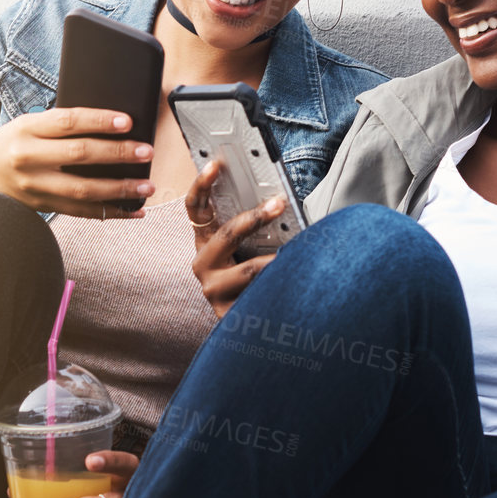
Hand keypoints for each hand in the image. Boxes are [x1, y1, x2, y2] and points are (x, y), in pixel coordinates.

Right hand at [0, 108, 154, 218]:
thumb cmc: (8, 145)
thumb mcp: (26, 125)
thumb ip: (59, 126)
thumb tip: (110, 126)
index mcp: (26, 128)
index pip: (68, 122)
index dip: (99, 121)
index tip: (127, 122)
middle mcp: (28, 158)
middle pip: (80, 156)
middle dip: (118, 154)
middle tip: (146, 151)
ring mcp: (34, 186)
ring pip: (83, 190)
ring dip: (120, 189)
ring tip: (146, 186)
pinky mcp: (42, 207)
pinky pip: (81, 212)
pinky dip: (111, 213)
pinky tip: (133, 211)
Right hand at [187, 158, 284, 317]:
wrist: (248, 333)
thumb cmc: (252, 280)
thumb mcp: (247, 250)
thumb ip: (254, 230)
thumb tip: (280, 202)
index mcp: (205, 243)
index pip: (195, 208)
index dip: (202, 185)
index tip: (216, 165)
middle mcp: (203, 264)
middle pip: (226, 235)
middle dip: (255, 217)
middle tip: (279, 204)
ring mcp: (213, 291)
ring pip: (248, 270)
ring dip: (276, 261)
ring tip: (301, 255)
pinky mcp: (227, 315)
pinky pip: (260, 296)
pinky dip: (282, 287)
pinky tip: (300, 286)